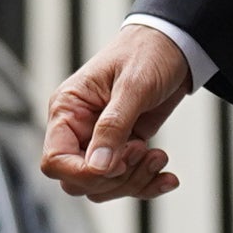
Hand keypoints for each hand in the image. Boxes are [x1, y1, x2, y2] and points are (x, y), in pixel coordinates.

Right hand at [40, 24, 194, 203]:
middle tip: (142, 151)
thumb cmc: (149, 52)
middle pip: (79, 180)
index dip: (83, 172)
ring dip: (134, 180)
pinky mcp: (123, 148)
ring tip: (159, 156)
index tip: (118, 162)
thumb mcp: (133, 85)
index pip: (55, 160)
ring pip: (103, 186)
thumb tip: (98, 166)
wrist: (177, 47)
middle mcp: (78, 128)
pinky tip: (167, 177)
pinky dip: (147, 184)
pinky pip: (126, 181)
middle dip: (114, 177)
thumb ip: (113, 125)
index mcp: (68, 108)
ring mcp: (100, 140)